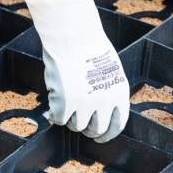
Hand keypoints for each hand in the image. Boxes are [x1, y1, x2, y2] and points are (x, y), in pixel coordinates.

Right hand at [20, 0, 129, 142]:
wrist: (71, 34)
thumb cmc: (88, 46)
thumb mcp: (109, 70)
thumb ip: (107, 92)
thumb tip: (96, 113)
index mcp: (119, 93)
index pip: (117, 124)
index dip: (107, 134)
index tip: (99, 137)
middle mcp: (105, 101)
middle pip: (96, 129)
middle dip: (87, 129)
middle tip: (78, 122)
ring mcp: (85, 104)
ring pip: (76, 126)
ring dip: (69, 118)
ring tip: (65, 101)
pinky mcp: (65, 104)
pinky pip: (58, 119)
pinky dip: (54, 113)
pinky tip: (53, 100)